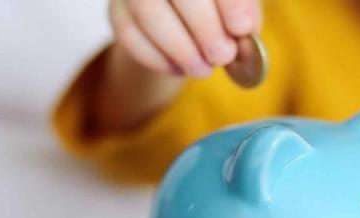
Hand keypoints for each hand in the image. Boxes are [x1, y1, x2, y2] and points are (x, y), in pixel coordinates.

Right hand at [108, 0, 260, 76]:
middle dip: (204, 28)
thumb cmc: (218, 7)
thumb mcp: (237, 5)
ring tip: (203, 69)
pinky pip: (129, 34)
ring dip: (179, 48)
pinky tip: (179, 69)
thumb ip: (244, 12)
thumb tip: (244, 30)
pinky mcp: (115, 10)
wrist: (180, 14)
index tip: (242, 28)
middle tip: (223, 56)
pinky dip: (157, 58)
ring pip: (146, 10)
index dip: (230, 2)